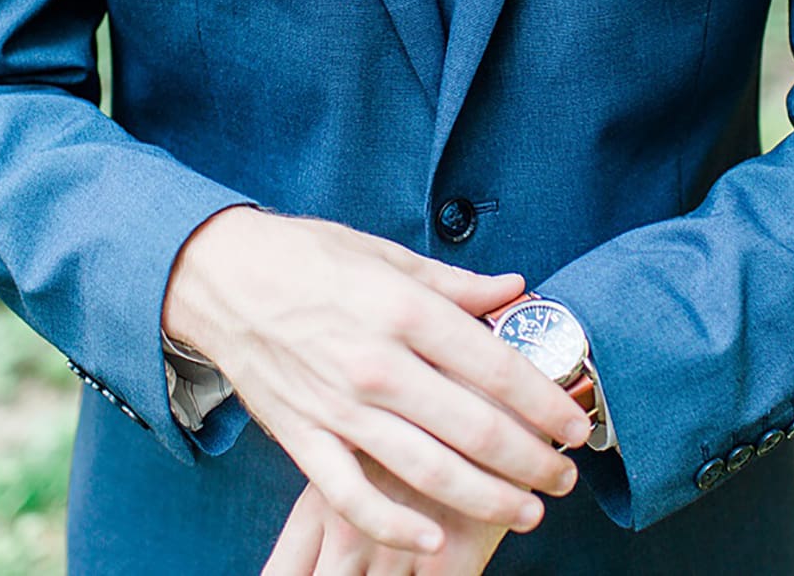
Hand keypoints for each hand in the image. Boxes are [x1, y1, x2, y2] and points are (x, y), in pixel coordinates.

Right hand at [163, 206, 589, 553]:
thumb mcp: (386, 255)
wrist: (219, 277)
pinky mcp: (302, 438)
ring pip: (427, 469)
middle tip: (564, 478)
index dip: (545, 403)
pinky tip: (431, 538)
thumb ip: (454, 284)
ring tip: (528, 512)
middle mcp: (378, 364)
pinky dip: (392, 524)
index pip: (496, 368)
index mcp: (405, 311)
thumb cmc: (306, 258)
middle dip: (531, 461)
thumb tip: (514, 289)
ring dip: (486, 498)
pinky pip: (352, 495)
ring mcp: (339, 407)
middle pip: (475, 428)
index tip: (574, 424)